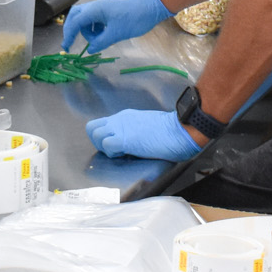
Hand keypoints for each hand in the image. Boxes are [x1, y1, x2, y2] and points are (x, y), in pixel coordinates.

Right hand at [62, 0, 172, 52]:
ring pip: (86, 18)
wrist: (152, 7)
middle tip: (72, 42)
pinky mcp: (110, 10)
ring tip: (99, 40)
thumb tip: (91, 49)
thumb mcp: (116, 34)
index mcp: (95, 10)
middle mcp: (96, 6)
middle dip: (73, 29)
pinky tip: (105, 34)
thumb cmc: (135, 19)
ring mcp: (103, 7)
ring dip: (88, 30)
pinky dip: (96, 28)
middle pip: (76, 16)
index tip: (66, 48)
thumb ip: (100, 43)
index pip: (75, 22)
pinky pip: (96, 19)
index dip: (69, 35)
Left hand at [86, 108, 204, 161]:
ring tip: (119, 152)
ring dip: (104, 147)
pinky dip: (112, 153)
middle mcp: (119, 120)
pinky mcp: (125, 139)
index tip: (114, 146)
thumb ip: (132, 131)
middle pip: (92, 127)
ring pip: (95, 135)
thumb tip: (129, 142)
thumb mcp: (145, 126)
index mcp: (125, 117)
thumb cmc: (168, 131)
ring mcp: (121, 128)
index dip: (103, 137)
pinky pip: (106, 145)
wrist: (179, 130)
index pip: (101, 124)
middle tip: (112, 150)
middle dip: (97, 141)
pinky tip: (124, 154)